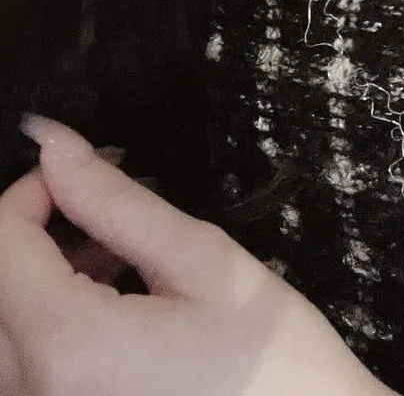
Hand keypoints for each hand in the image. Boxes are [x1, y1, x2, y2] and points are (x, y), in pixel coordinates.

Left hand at [0, 116, 393, 395]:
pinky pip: (23, 363)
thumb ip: (115, 202)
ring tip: (114, 251)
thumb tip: (53, 140)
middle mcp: (31, 393)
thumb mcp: (201, 261)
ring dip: (39, 274)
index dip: (32, 188)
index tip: (89, 169)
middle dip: (35, 228)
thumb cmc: (269, 357)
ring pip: (4, 324)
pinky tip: (110, 300)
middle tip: (103, 202)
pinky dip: (47, 316)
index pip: (1, 241)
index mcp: (65, 344)